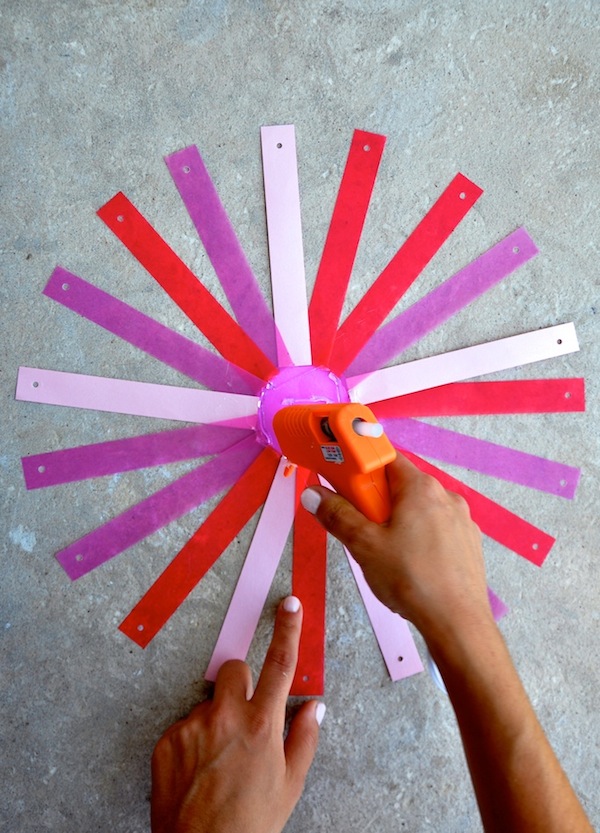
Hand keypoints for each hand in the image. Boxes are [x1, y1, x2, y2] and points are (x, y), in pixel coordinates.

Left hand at [151, 597, 323, 832]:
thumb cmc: (252, 823)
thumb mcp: (290, 784)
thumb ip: (304, 737)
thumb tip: (314, 706)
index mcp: (262, 724)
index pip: (280, 664)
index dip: (288, 630)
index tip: (290, 605)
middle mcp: (226, 717)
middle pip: (236, 669)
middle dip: (242, 683)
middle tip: (244, 716)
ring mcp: (193, 726)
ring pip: (209, 702)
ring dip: (215, 720)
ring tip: (218, 761)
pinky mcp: (167, 739)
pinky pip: (184, 725)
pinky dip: (192, 741)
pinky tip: (198, 770)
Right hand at [301, 453, 491, 643]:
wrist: (457, 623)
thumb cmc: (411, 579)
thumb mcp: (364, 545)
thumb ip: (337, 515)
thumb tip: (313, 494)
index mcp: (420, 487)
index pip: (385, 459)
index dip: (362, 469)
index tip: (346, 486)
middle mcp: (446, 496)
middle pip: (402, 486)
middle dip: (377, 502)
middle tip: (362, 528)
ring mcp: (462, 520)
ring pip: (420, 510)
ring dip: (399, 521)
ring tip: (386, 554)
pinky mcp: (469, 543)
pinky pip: (437, 530)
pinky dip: (421, 538)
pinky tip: (412, 566)